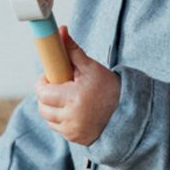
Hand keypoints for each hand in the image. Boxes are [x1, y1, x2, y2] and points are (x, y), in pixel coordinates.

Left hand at [35, 27, 120, 145]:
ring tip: (67, 99)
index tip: (50, 77)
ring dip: (53, 108)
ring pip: (49, 118)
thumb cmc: (109, 88)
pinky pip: (58, 128)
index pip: (42, 92)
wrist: (127, 112)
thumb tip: (60, 31)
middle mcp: (71, 116)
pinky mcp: (75, 139)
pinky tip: (74, 111)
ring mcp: (72, 130)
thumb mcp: (91, 67)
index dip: (43, 83)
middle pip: (42, 106)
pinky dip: (61, 119)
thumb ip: (72, 50)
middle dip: (47, 96)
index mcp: (73, 97)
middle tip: (59, 87)